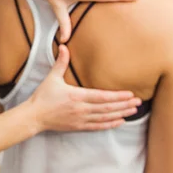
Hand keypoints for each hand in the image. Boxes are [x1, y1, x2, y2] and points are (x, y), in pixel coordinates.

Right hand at [27, 45, 141, 132]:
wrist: (34, 116)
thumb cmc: (43, 96)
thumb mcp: (52, 78)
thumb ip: (61, 62)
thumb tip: (63, 46)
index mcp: (76, 96)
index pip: (102, 97)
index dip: (117, 96)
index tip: (130, 94)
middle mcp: (81, 109)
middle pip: (108, 108)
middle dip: (124, 105)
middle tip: (138, 102)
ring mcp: (81, 119)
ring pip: (105, 118)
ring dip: (121, 114)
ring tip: (133, 111)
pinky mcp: (79, 126)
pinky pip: (98, 126)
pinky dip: (110, 124)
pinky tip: (120, 121)